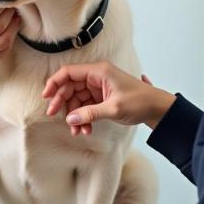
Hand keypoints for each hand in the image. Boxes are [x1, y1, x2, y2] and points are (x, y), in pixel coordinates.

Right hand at [42, 61, 175, 135]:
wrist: (157, 108)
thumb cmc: (140, 101)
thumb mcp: (114, 108)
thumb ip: (90, 113)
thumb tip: (71, 119)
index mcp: (99, 71)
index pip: (69, 72)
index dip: (54, 83)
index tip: (46, 96)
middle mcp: (96, 77)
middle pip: (70, 86)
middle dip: (62, 102)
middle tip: (54, 116)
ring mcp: (98, 87)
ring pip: (76, 99)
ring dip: (74, 115)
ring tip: (77, 131)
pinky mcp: (101, 97)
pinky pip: (85, 106)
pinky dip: (83, 118)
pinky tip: (85, 130)